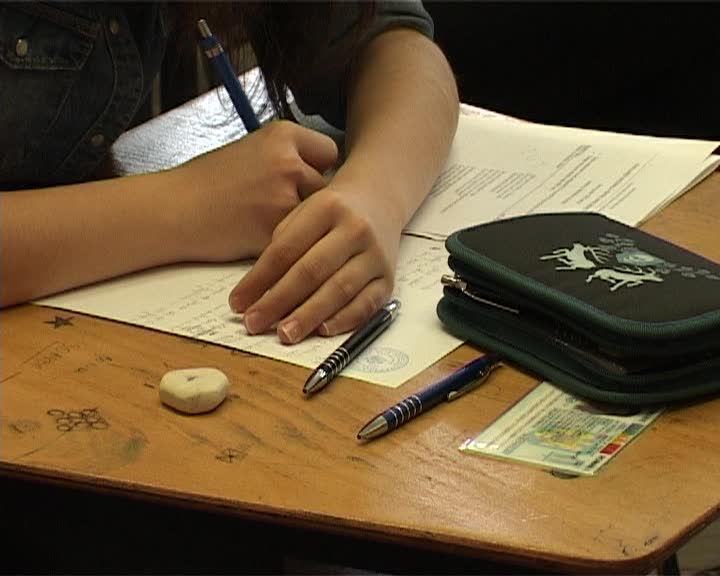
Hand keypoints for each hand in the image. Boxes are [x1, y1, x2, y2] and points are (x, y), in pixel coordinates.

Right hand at [170, 120, 337, 261]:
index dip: (318, 168)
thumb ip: (288, 156)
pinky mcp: (275, 230)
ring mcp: (283, 197)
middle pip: (327, 187)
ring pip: (315, 216)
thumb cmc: (207, 182)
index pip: (329, 152)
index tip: (302, 178)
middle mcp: (287, 162)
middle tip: (276, 204)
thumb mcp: (252, 149)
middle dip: (309, 199)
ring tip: (264, 219)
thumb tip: (321, 171)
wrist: (172, 209)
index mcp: (283, 135)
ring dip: (300, 222)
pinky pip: (298, 239)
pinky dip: (284, 242)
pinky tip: (257, 234)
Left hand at [228, 178, 401, 343]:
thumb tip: (257, 294)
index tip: (237, 303)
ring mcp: (375, 254)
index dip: (259, 279)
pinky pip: (367, 304)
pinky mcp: (389, 278)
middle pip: (311, 271)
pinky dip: (345, 320)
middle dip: (279, 301)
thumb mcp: (304, 213)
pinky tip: (322, 331)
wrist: (379, 200)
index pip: (286, 249)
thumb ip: (282, 247)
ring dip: (309, 315)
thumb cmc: (331, 213)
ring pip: (339, 289)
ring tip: (284, 334)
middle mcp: (355, 229)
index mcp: (327, 207)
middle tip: (253, 323)